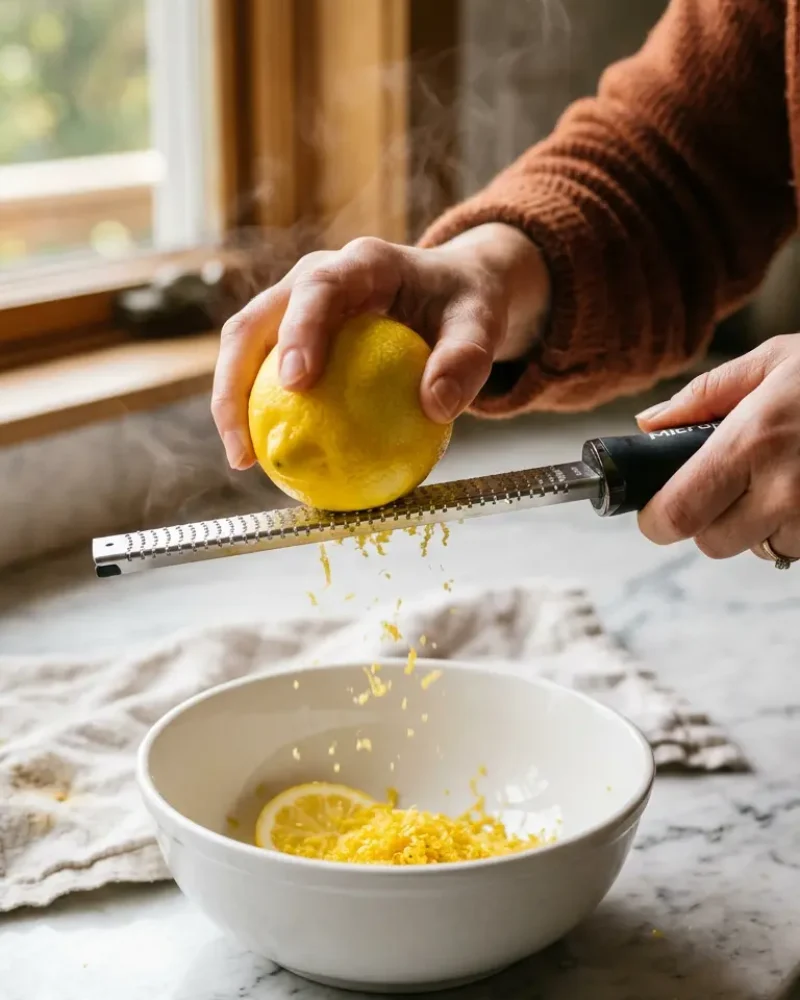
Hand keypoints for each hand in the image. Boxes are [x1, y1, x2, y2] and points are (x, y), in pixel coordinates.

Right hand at [211, 223, 548, 468]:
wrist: (453, 289)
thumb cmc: (465, 304)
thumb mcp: (482, 324)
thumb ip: (466, 359)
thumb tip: (437, 408)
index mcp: (362, 263)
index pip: (318, 288)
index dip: (299, 330)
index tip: (298, 382)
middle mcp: (315, 277)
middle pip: (253, 321)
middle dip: (234, 380)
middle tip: (247, 442)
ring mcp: (296, 305)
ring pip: (245, 349)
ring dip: (232, 403)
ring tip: (245, 461)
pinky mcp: (292, 334)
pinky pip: (264, 375)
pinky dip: (259, 413)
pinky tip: (269, 460)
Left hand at [636, 334, 799, 561]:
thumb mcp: (773, 362)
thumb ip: (703, 396)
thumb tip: (650, 424)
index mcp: (752, 442)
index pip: (677, 514)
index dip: (657, 519)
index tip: (657, 510)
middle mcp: (784, 489)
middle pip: (712, 542)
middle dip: (710, 517)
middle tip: (730, 481)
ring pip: (758, 547)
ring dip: (759, 523)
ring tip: (786, 475)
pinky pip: (798, 547)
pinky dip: (795, 526)